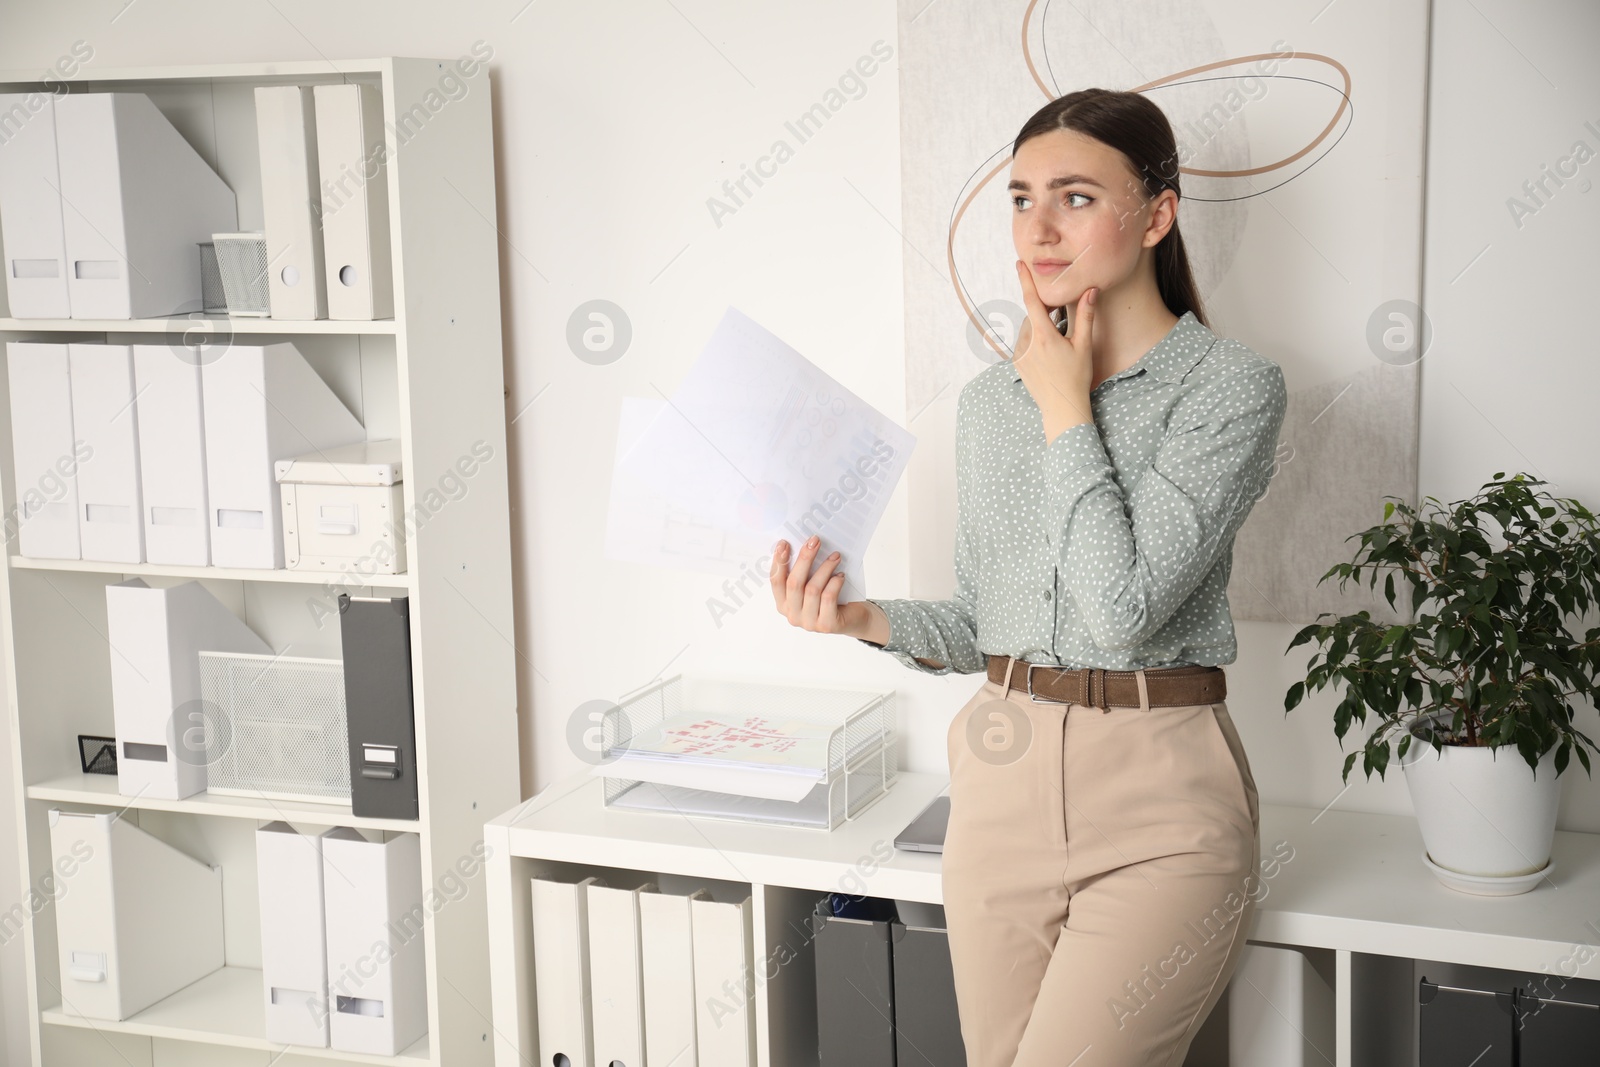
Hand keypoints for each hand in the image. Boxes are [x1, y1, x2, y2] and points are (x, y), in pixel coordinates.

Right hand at [770, 535, 886, 641]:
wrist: (854, 618)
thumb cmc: (831, 598)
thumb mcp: (812, 585)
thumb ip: (803, 573)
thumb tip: (803, 546)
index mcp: (783, 604)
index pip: (775, 582)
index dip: (779, 562)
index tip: (784, 543)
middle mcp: (793, 615)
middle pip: (794, 583)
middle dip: (804, 559)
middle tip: (814, 542)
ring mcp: (809, 622)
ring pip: (812, 589)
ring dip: (824, 568)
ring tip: (835, 557)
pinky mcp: (827, 625)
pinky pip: (828, 597)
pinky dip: (834, 582)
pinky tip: (840, 576)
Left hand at [1013, 260, 1096, 441]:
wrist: (1061, 407)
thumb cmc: (1076, 377)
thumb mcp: (1084, 345)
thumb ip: (1086, 316)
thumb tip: (1091, 290)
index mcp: (1044, 336)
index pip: (1032, 300)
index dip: (1025, 280)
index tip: (1019, 264)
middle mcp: (1027, 343)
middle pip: (1033, 316)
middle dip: (1045, 312)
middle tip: (1061, 319)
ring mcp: (1019, 354)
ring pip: (1028, 329)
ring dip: (1040, 327)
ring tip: (1058, 343)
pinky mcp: (1017, 363)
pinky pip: (1023, 343)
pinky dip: (1034, 340)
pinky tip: (1048, 353)